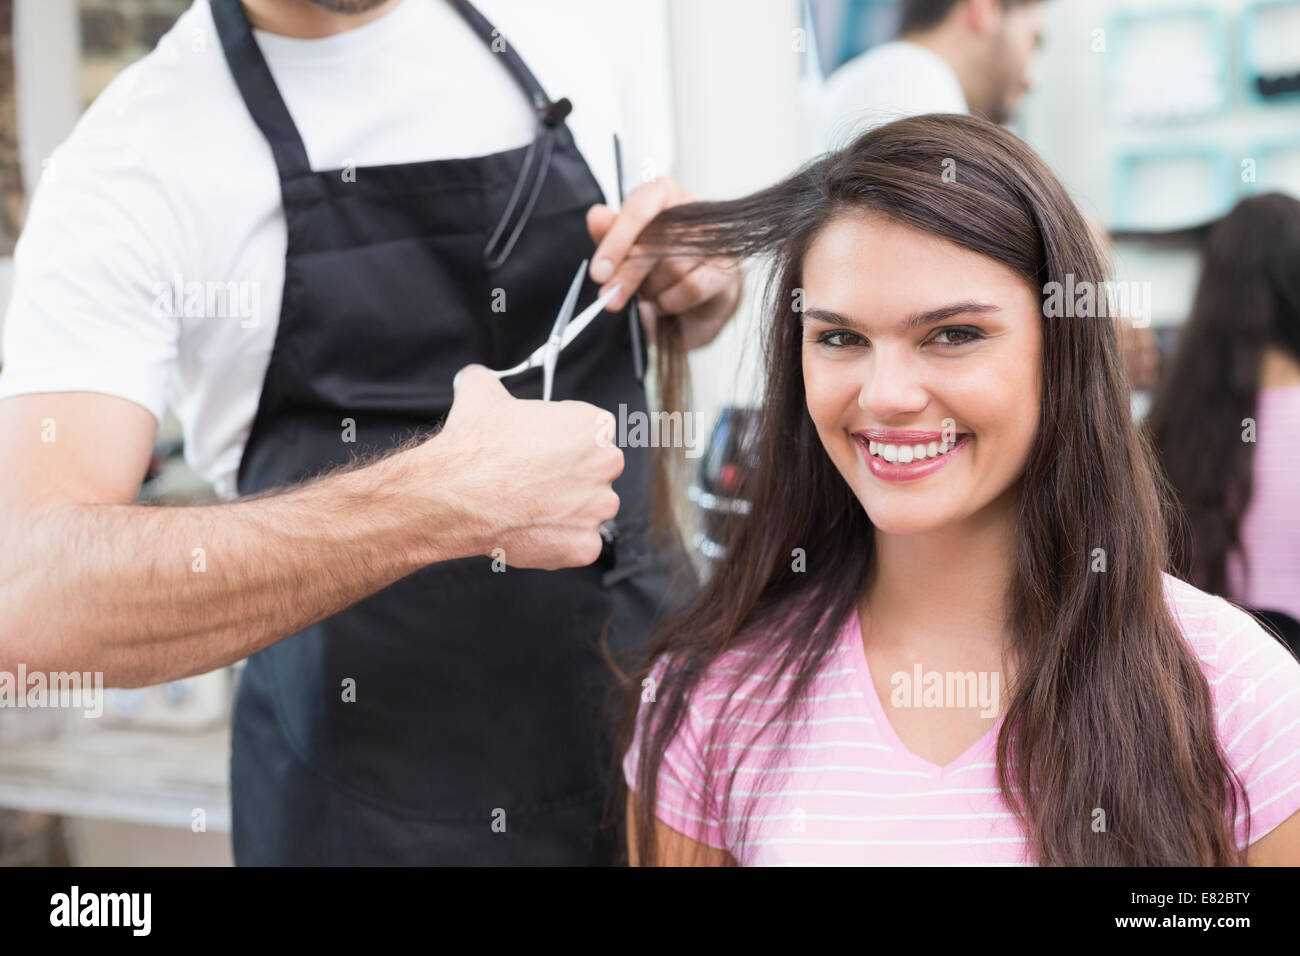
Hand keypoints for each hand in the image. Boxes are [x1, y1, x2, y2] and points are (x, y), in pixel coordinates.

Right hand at [431, 365, 623, 569]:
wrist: (455, 495)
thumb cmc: (474, 448)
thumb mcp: (481, 394)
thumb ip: (488, 380)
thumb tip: (476, 376)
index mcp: (592, 424)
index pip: (595, 434)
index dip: (567, 444)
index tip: (546, 452)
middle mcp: (605, 463)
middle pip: (598, 472)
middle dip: (573, 478)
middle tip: (536, 482)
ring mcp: (598, 507)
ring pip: (593, 510)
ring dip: (569, 511)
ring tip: (531, 508)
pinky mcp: (585, 545)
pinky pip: (582, 545)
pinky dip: (561, 543)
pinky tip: (533, 530)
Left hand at [586, 177, 741, 351]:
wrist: (692, 301)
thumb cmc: (655, 265)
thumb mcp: (624, 249)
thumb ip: (609, 232)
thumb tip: (597, 216)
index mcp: (663, 193)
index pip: (641, 206)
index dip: (617, 240)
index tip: (599, 272)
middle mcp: (692, 208)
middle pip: (655, 240)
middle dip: (627, 274)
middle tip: (609, 298)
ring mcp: (714, 238)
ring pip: (672, 266)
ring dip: (652, 289)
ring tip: (649, 292)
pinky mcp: (726, 268)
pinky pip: (691, 287)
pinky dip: (671, 301)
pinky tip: (667, 302)